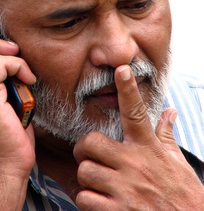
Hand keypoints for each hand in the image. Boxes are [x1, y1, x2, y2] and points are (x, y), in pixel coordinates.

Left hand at [73, 65, 203, 209]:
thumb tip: (170, 111)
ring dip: (87, 178)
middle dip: (84, 148)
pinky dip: (88, 201)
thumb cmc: (182, 194)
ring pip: (85, 171)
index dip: (128, 88)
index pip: (137, 112)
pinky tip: (100, 202)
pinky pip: (85, 198)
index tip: (122, 69)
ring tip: (99, 183)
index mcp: (148, 148)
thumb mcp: (176, 161)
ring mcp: (125, 189)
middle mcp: (135, 164)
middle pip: (91, 142)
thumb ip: (166, 135)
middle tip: (89, 155)